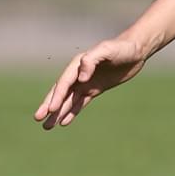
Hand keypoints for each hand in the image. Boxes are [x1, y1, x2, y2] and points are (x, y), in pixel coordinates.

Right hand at [34, 36, 149, 128]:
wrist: (136, 50)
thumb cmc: (122, 48)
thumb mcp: (107, 50)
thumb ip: (92, 61)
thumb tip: (80, 78)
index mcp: (78, 64)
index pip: (64, 83)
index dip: (56, 97)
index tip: (50, 110)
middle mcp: (79, 74)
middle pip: (61, 92)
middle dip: (49, 106)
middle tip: (38, 119)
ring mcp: (86, 82)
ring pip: (68, 100)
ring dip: (57, 112)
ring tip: (47, 127)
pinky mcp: (95, 88)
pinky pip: (80, 102)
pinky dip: (72, 112)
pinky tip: (64, 122)